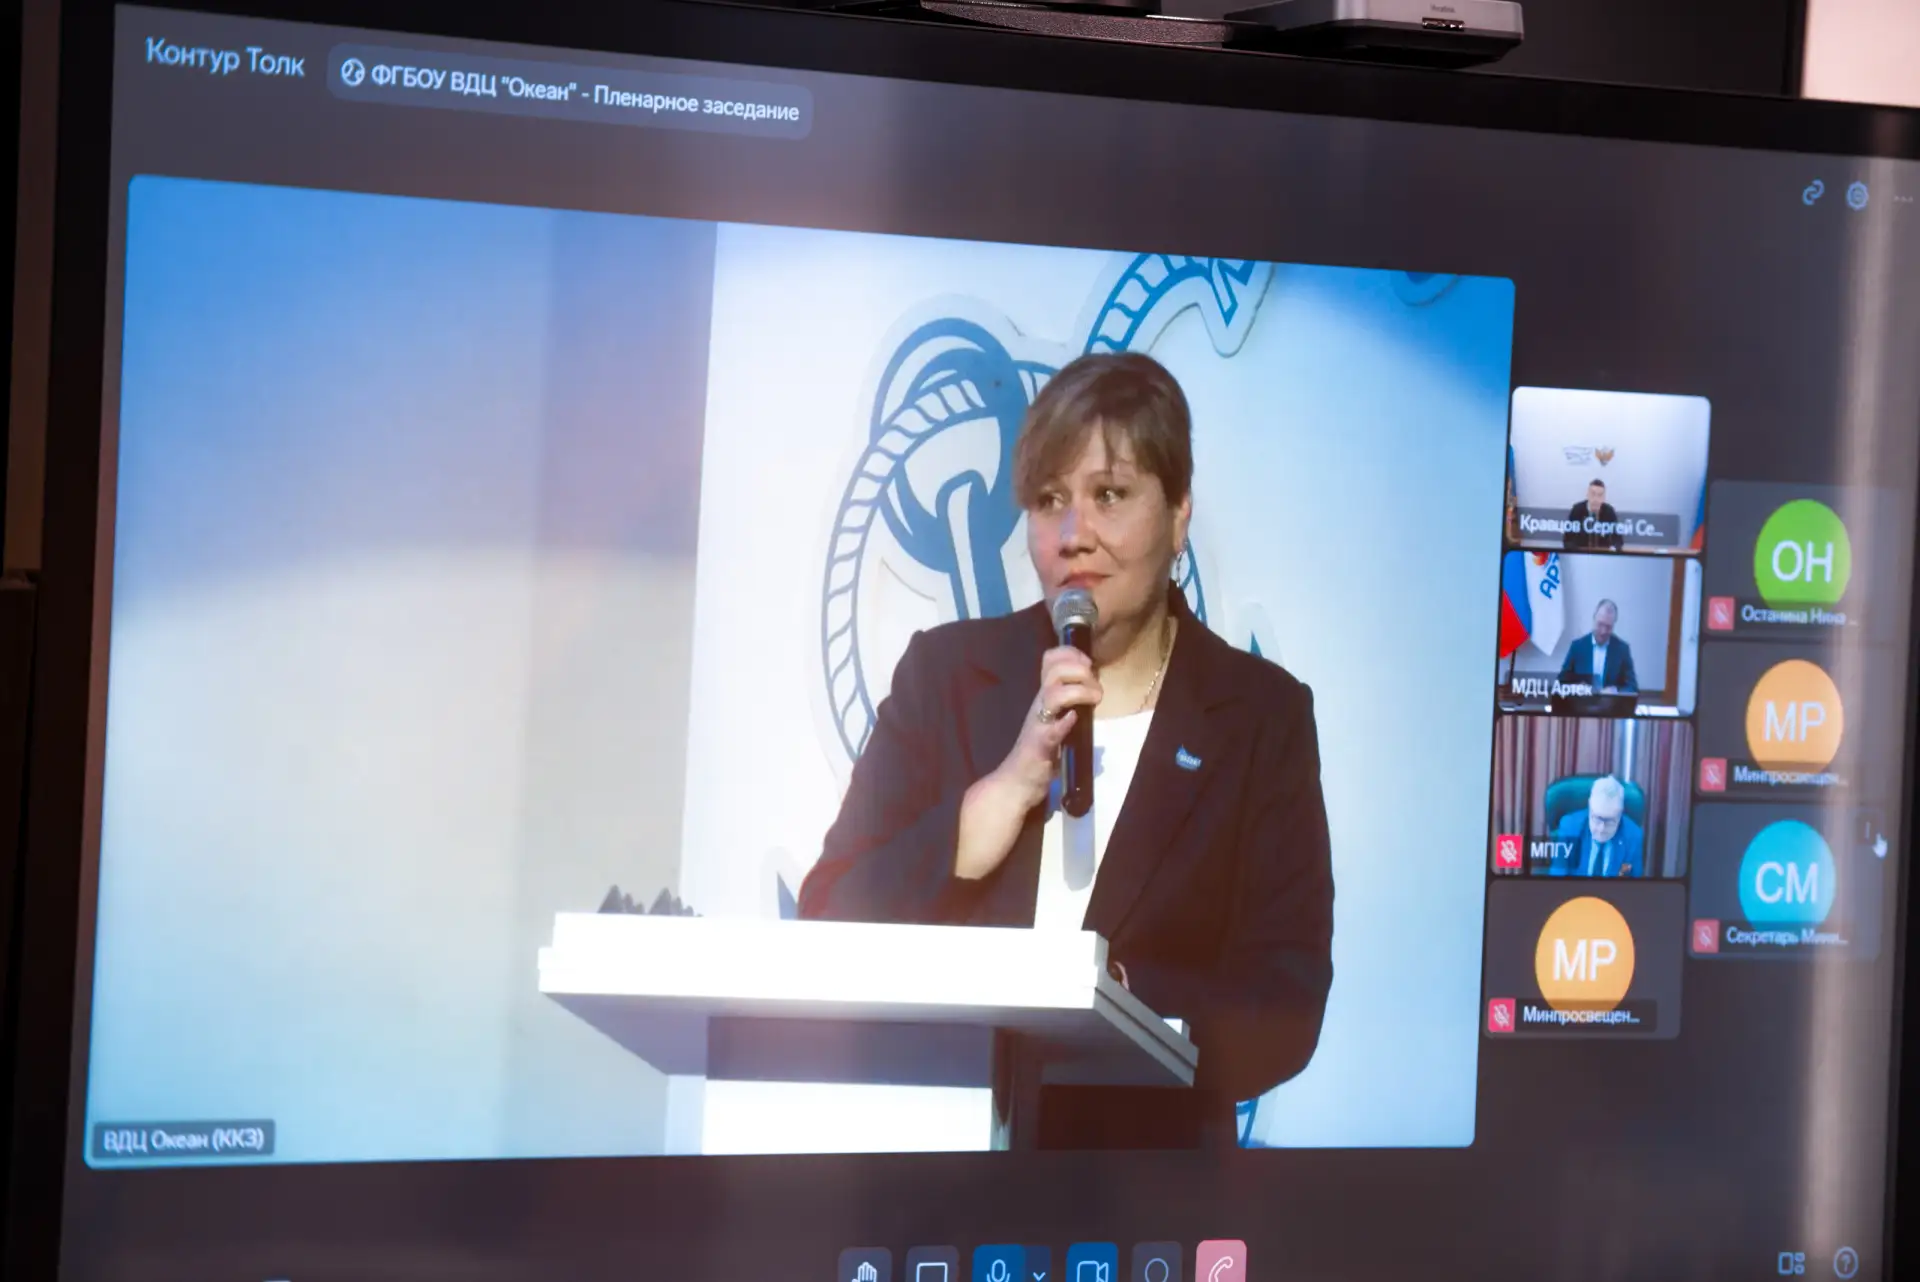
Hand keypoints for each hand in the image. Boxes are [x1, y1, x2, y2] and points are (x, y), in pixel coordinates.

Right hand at [953, 646, 1101, 881]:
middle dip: (1080, 670)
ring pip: (1053, 694)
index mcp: (1044, 699)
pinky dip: (1064, 723)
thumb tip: (1095, 695)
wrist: (1015, 784)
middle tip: (1096, 686)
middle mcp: (1039, 706)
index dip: (1070, 653)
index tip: (1088, 662)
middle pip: (1054, 670)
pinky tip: (1073, 719)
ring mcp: (1037, 725)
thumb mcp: (1057, 725)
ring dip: (1078, 691)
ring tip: (1094, 699)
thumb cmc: (1038, 755)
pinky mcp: (1039, 746)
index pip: (1051, 661)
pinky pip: (1051, 731)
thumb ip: (1071, 709)